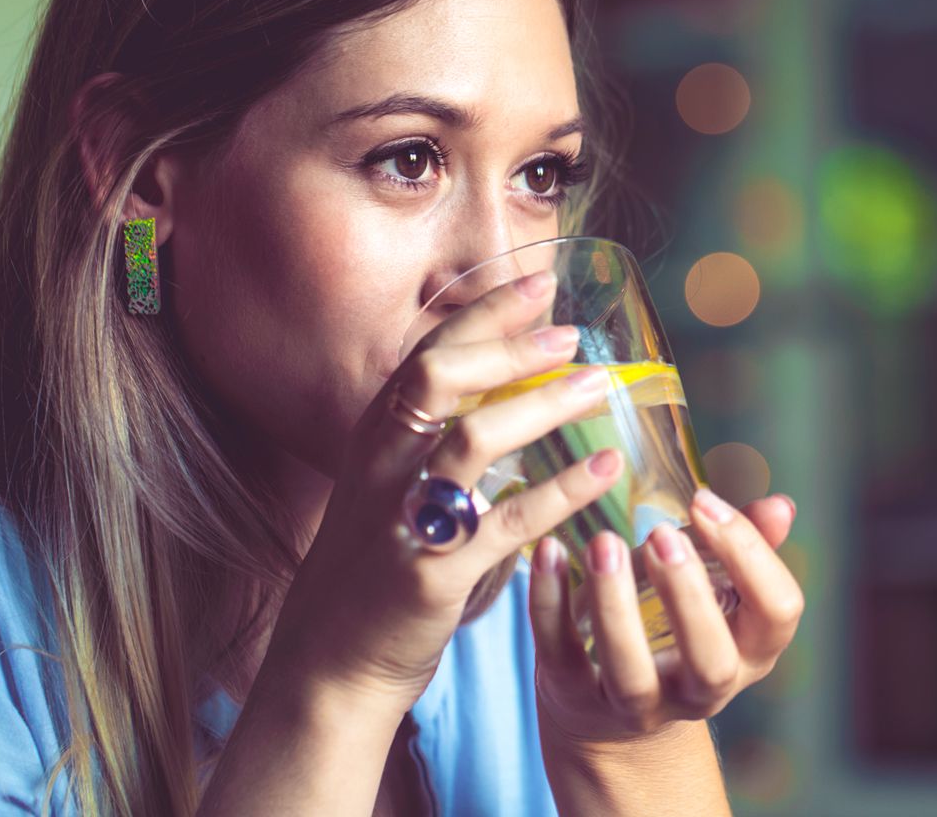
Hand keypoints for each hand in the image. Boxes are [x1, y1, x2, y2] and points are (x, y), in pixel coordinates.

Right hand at [262, 268, 624, 709]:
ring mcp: (404, 515)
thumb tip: (511, 378)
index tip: (540, 279)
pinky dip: (560, 491)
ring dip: (542, 406)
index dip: (487, 310)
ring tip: (598, 386)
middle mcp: (384, 462)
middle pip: (438, 376)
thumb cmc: (376, 559)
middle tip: (570, 334)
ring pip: (473, 439)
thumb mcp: (390, 479)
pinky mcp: (434, 571)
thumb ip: (436, 429)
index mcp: (377, 432)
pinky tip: (603, 470)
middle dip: (507, 346)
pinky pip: (505, 520)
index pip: (429, 349)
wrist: (334, 656)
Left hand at [529, 489, 802, 743]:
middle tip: (661, 534)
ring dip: (616, 605)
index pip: (777, 611)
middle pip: (711, 660)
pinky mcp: (577, 697)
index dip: (751, 555)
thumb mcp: (714, 588)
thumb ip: (745, 547)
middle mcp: (702, 688)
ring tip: (603, 543)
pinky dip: (550, 605)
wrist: (611, 711)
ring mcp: (639, 704)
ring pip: (631, 672)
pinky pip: (562, 655)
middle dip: (688, 596)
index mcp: (748, 650)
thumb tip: (781, 506)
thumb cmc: (673, 625)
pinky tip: (548, 554)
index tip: (704, 499)